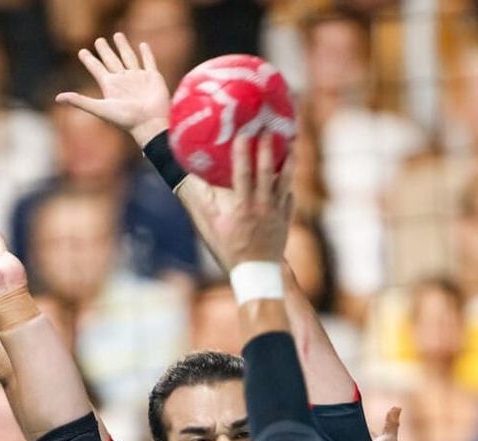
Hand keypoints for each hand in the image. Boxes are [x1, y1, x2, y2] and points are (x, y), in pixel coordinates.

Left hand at [56, 33, 170, 145]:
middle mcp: (123, 80)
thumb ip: (80, 102)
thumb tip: (57, 98)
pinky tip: (143, 45)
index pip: (96, 68)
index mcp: (110, 86)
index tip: (81, 51)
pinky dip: (146, 53)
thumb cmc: (126, 119)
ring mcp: (138, 78)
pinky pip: (149, 62)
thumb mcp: (101, 109)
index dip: (88, 60)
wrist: (150, 125)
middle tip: (98, 40)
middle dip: (105, 50)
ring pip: (128, 57)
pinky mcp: (153, 77)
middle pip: (111, 60)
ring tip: (118, 35)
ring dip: (123, 47)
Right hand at [202, 134, 292, 268]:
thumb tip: (185, 179)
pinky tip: (288, 175)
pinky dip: (288, 186)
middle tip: (270, 129)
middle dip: (269, 148)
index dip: (243, 152)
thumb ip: (200, 201)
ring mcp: (277, 213)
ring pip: (285, 182)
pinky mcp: (285, 220)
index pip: (243, 173)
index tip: (244, 133)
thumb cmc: (227, 250)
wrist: (255, 275)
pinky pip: (289, 198)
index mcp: (242, 206)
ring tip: (292, 143)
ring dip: (288, 161)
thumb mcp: (209, 226)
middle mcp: (262, 207)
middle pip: (267, 172)